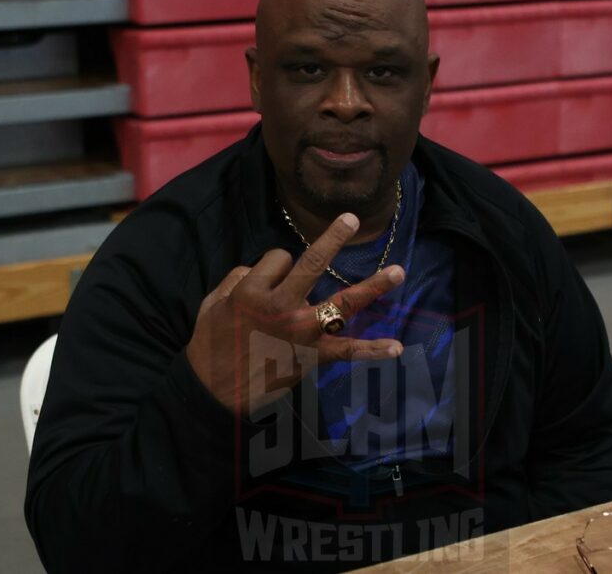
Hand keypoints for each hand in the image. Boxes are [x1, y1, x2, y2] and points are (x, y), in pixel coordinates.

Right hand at [185, 213, 404, 415]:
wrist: (215, 392)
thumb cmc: (212, 344)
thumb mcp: (212, 303)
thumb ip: (236, 280)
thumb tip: (259, 270)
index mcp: (252, 291)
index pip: (278, 258)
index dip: (275, 265)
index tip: (268, 279)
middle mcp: (281, 306)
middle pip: (313, 264)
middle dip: (333, 239)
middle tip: (351, 219)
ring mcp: (301, 332)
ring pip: (343, 302)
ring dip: (373, 286)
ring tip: (399, 272)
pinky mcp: (313, 357)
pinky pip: (348, 352)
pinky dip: (373, 351)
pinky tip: (396, 348)